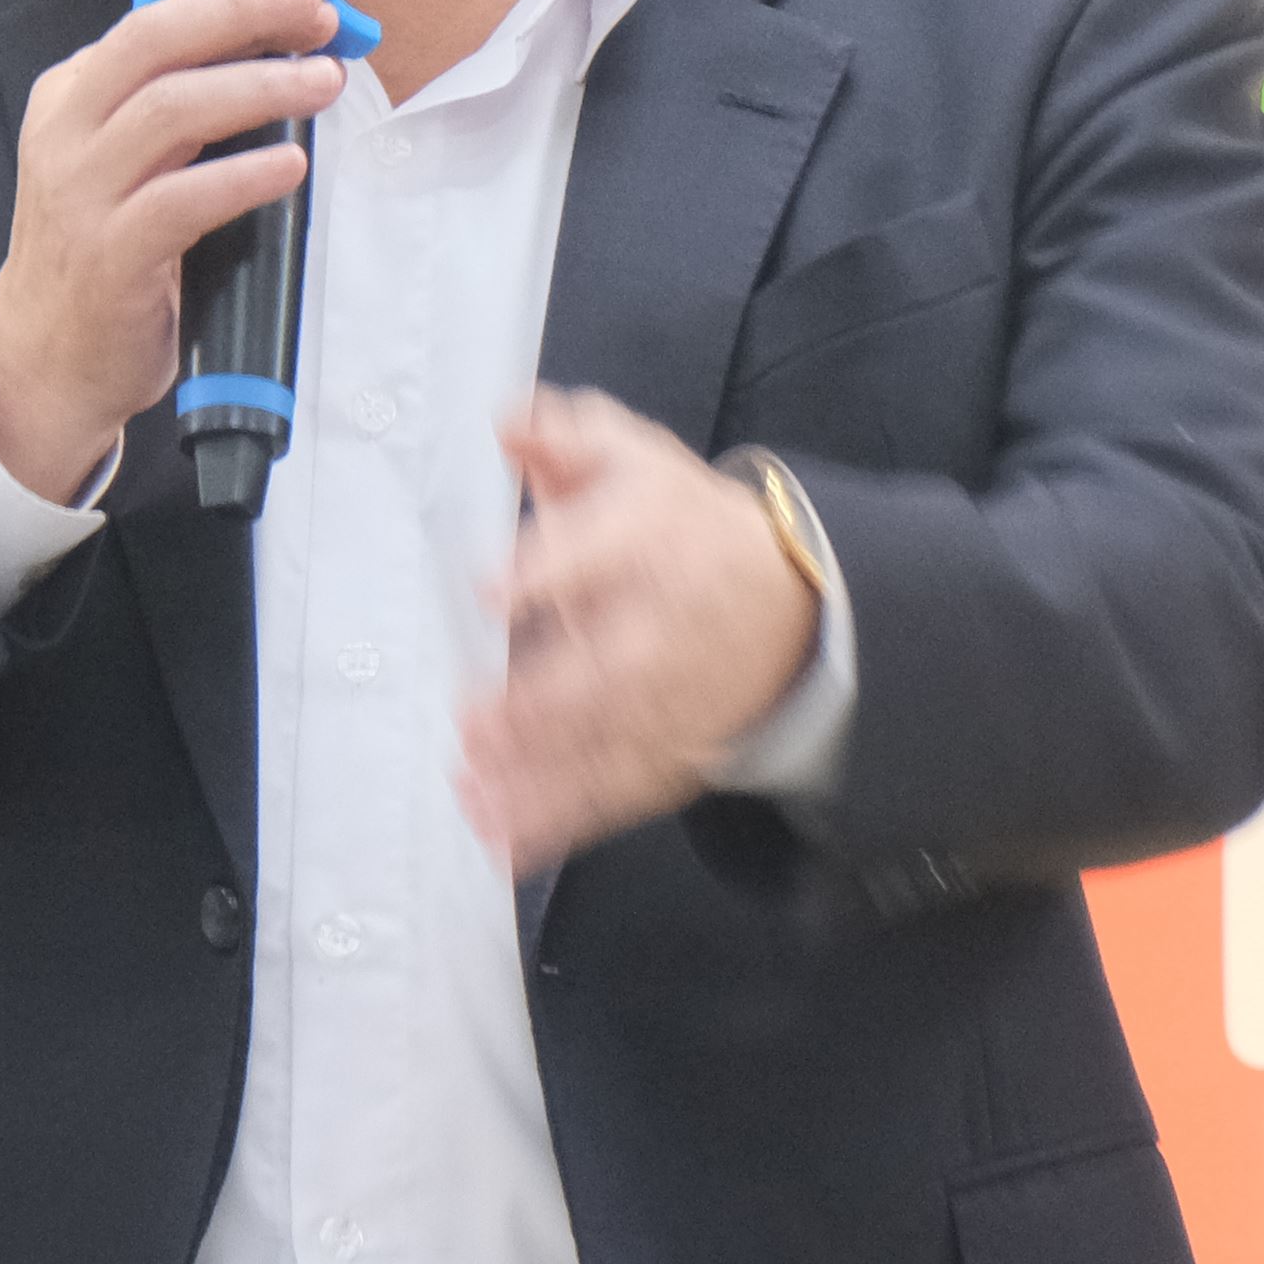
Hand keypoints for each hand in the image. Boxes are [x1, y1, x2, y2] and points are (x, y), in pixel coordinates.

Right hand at [0, 0, 343, 502]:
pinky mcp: (110, 256)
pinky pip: (180, 201)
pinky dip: (241, 176)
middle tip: (321, 15)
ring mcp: (83, 193)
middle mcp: (68, 132)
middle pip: (154, 42)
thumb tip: (282, 51)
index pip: (153, 22)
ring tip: (324, 83)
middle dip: (243, 16)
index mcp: (73, 95)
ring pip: (169, 110)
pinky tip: (290, 164)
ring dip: (258, 89)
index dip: (233, 0)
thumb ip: (179, 107)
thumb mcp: (125, 161)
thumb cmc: (105, 249)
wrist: (46, 360)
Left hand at [459, 391, 816, 867]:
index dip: (547, 571)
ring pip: (607, 743)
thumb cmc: (683, 525)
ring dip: (540, 777)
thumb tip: (504, 420)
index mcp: (655, 540)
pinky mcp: (671, 753)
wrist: (791, 598)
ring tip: (474, 798)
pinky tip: (504, 843)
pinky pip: (617, 792)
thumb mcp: (635, 460)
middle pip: (607, 668)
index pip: (602, 552)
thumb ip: (567, 438)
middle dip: (541, 703)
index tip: (488, 592)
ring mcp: (672, 700)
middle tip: (472, 724)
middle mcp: (664, 626)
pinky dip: (563, 823)